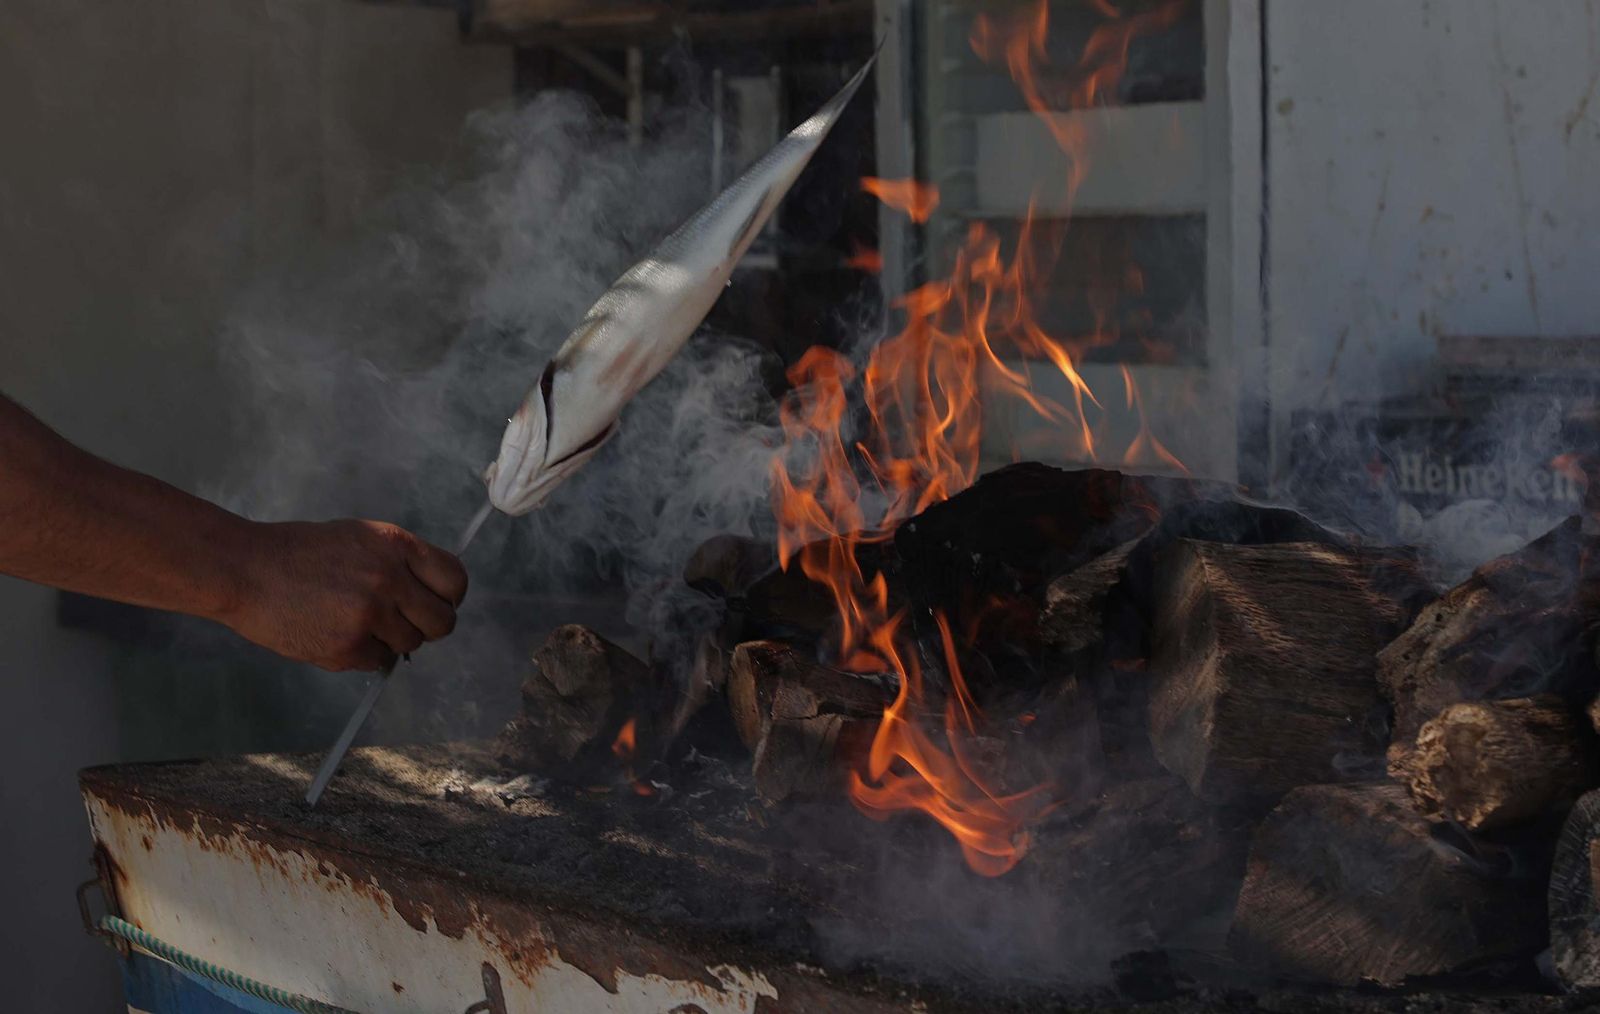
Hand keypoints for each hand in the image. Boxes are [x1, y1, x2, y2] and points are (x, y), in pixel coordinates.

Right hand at [220, 519, 468, 671]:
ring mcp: (370, 615)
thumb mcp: (360, 538)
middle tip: (403, 623)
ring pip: (409, 645)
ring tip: (356, 622)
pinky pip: (377, 661)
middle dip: (426, 627)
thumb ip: (398, 562)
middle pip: (442, 622)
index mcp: (397, 545)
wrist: (247, 570)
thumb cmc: (301, 552)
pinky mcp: (348, 647)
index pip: (455, 580)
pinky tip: (336, 634)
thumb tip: (429, 594)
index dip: (449, 597)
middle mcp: (390, 579)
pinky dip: (362, 655)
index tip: (437, 603)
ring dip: (390, 640)